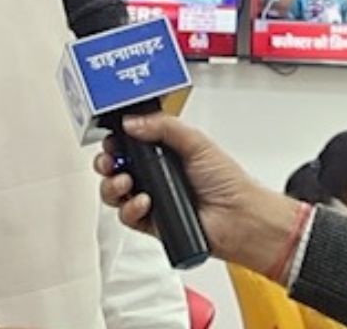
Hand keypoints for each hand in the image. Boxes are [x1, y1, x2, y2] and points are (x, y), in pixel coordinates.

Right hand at [93, 114, 303, 270]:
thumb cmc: (229, 182)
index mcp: (165, 152)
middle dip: (106, 162)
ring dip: (112, 186)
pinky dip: (130, 208)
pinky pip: (127, 216)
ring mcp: (152, 200)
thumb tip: (132, 122)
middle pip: (114, 167)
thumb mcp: (196, 142)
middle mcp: (155, 175)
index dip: (116, 141)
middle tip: (111, 161)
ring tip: (125, 181)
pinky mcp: (151, 223)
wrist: (241, 218)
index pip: (129, 143)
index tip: (113, 139)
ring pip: (114, 192)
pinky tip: (144, 202)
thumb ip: (163, 126)